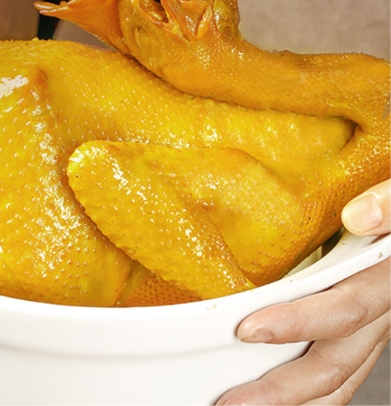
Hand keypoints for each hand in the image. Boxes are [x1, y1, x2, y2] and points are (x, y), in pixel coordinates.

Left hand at [217, 180, 390, 404]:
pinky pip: (333, 374)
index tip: (247, 330)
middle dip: (281, 389)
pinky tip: (268, 402)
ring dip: (290, 403)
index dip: (298, 324)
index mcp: (383, 279)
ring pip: (335, 381)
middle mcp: (378, 314)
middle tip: (229, 402)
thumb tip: (358, 218)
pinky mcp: (354, 333)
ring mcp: (367, 330)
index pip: (344, 309)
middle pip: (333, 364)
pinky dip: (303, 396)